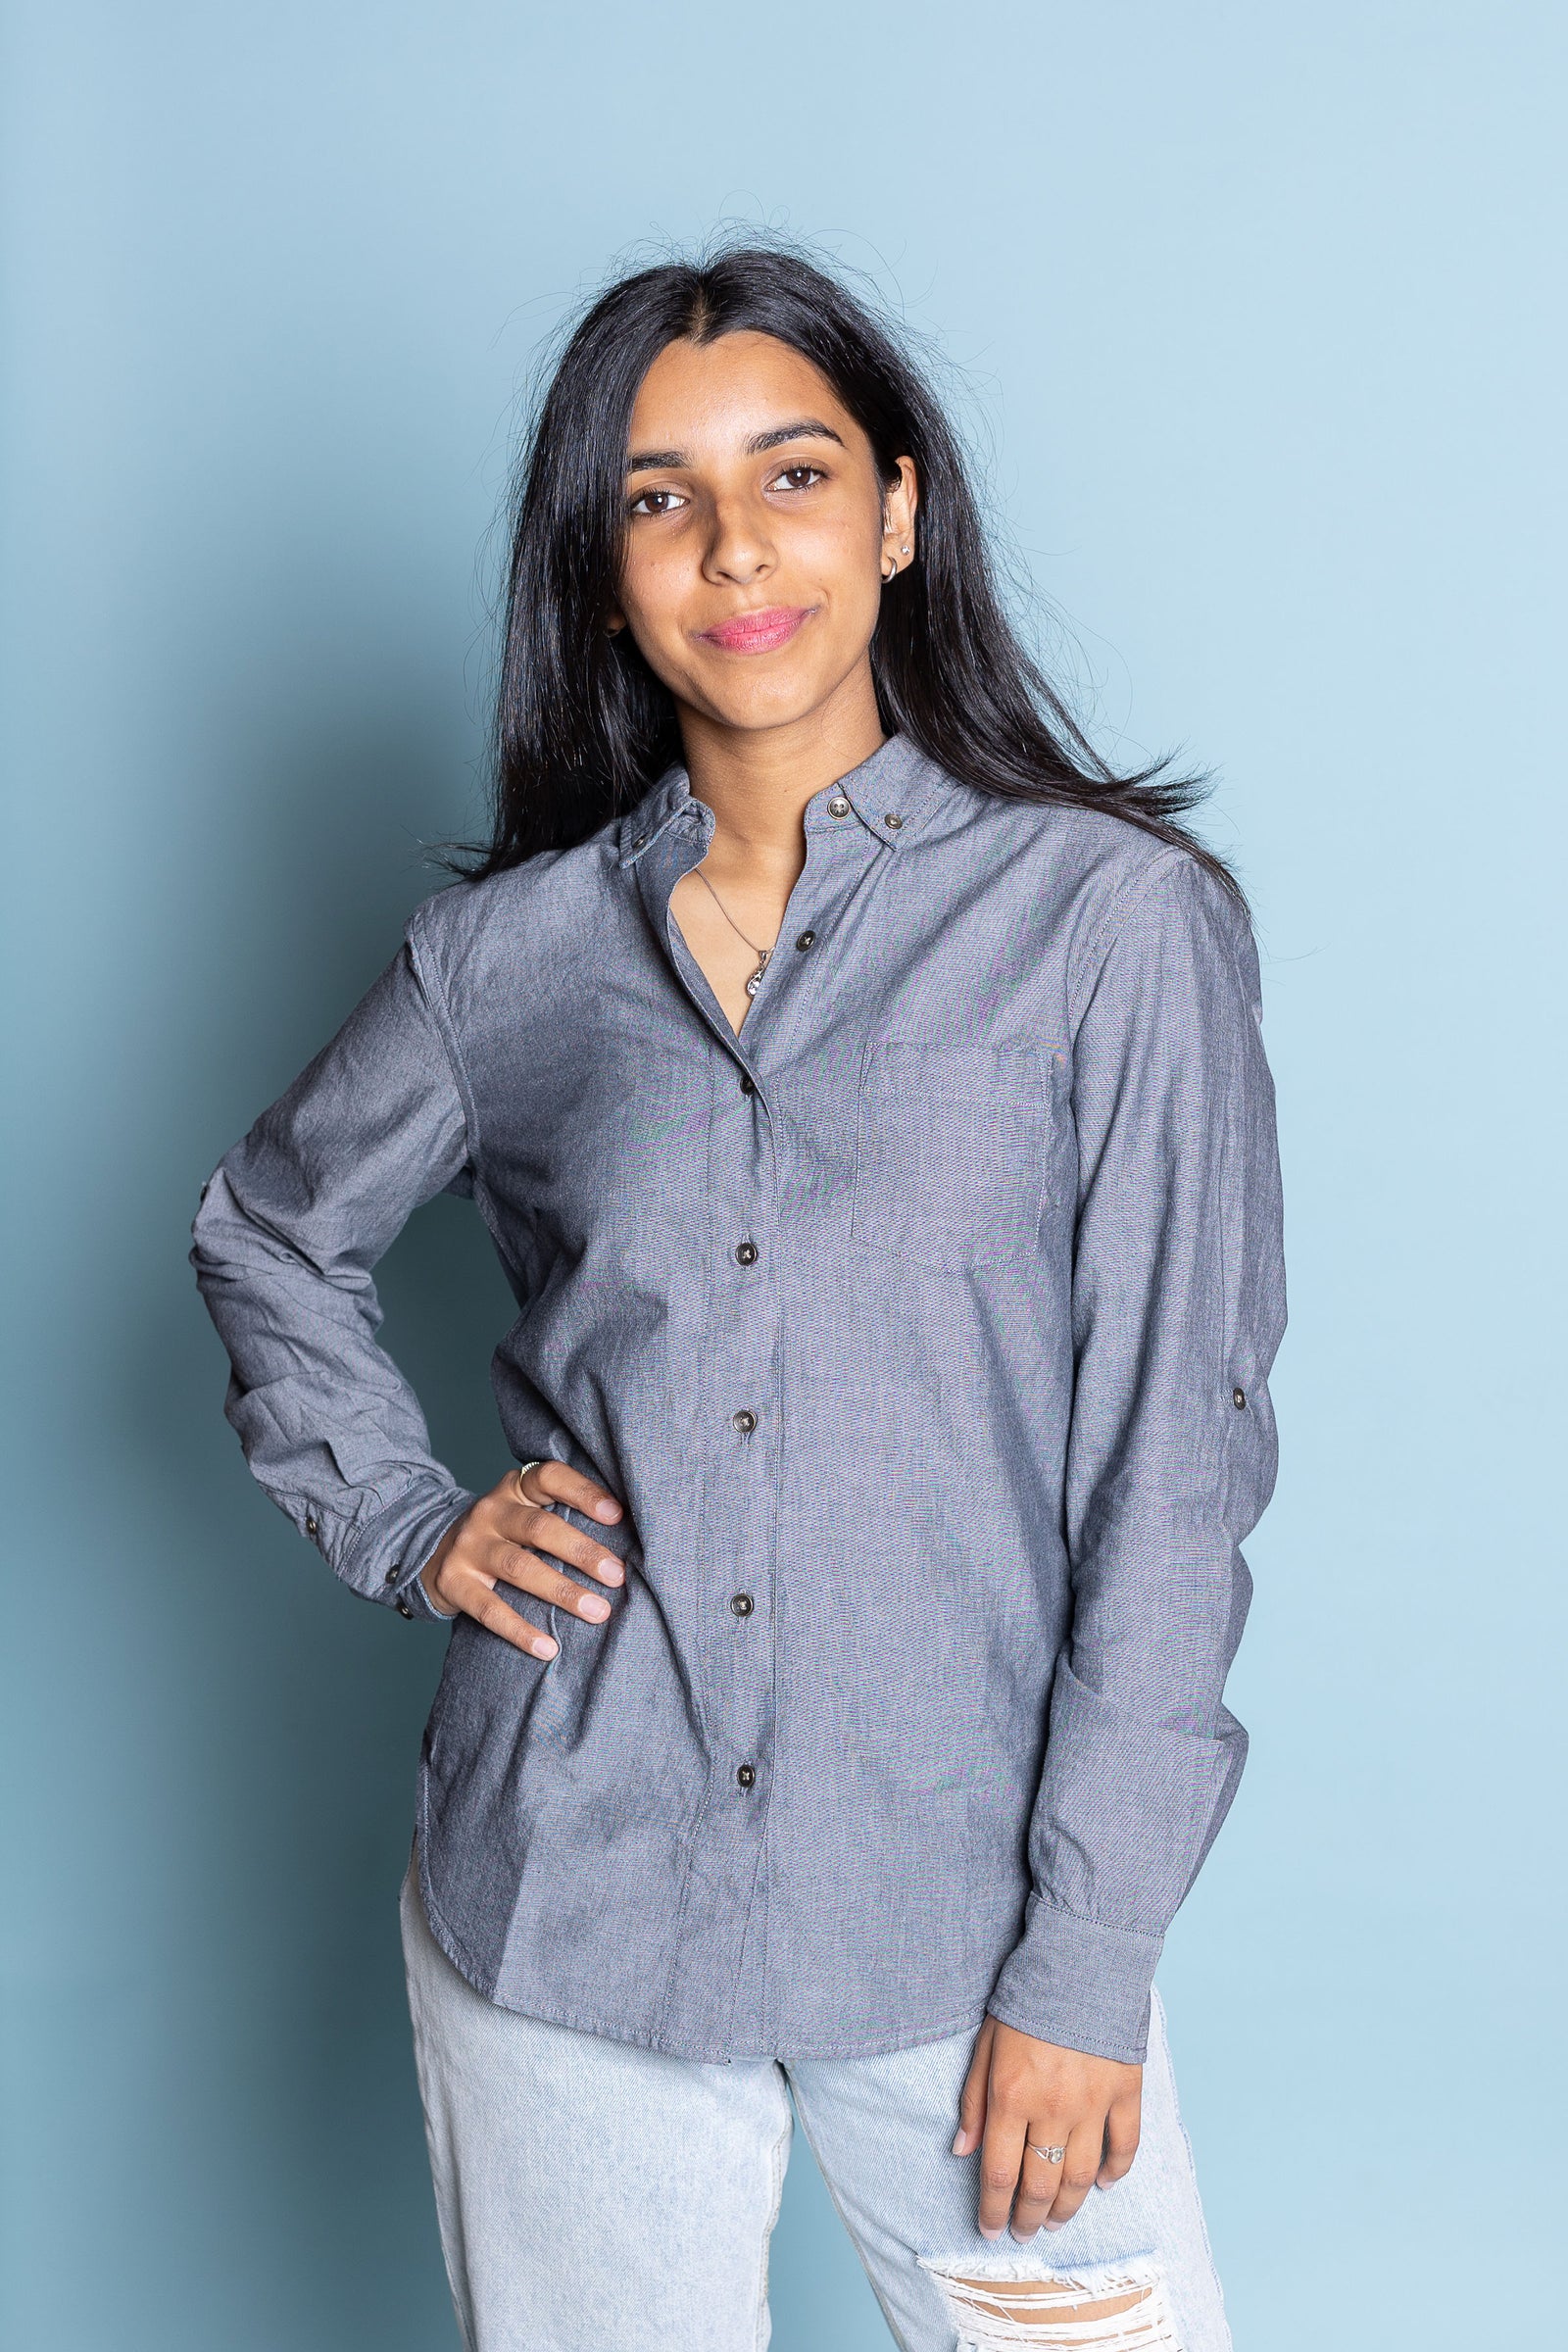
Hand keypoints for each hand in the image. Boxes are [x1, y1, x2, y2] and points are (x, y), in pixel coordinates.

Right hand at [418, 1462, 624, 1656]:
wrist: (432, 1554)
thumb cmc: (502, 1535)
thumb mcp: (523, 1512)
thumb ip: (560, 1515)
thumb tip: (626, 1539)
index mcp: (514, 1489)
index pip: (549, 1478)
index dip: (583, 1492)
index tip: (617, 1515)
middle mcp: (490, 1512)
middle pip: (539, 1527)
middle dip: (582, 1552)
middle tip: (617, 1575)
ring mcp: (469, 1546)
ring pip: (520, 1567)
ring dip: (562, 1591)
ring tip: (597, 1611)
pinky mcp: (453, 1582)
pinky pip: (490, 1609)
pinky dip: (520, 1630)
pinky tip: (548, 1648)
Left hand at [954, 2016, 1141, 2240]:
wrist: (1080, 1961)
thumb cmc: (1025, 2001)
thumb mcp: (985, 2045)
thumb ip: (974, 2101)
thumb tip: (962, 2151)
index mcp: (1012, 2096)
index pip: (999, 2174)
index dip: (992, 2210)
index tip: (988, 2229)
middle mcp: (1053, 2108)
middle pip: (1040, 2184)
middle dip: (1027, 2218)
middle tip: (1022, 2234)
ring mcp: (1094, 2103)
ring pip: (1081, 2177)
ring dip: (1067, 2207)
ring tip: (1053, 2221)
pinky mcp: (1126, 2091)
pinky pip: (1124, 2145)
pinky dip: (1115, 2171)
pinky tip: (1103, 2185)